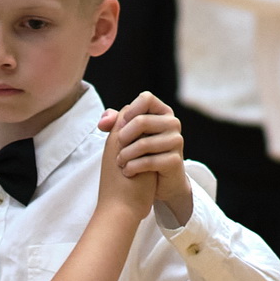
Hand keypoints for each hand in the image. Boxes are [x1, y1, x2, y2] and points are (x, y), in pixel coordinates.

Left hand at [97, 91, 184, 219]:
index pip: (146, 98)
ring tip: (119, 162)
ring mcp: (176, 141)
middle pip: (142, 121)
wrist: (159, 182)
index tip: (121, 125)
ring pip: (144, 143)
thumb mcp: (129, 135)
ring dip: (125, 155)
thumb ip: (116, 123)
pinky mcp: (175, 161)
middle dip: (123, 136)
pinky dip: (133, 167)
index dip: (130, 111)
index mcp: (162, 112)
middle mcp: (173, 123)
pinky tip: (127, 171)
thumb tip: (103, 122)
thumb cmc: (142, 153)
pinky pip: (149, 161)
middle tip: (117, 148)